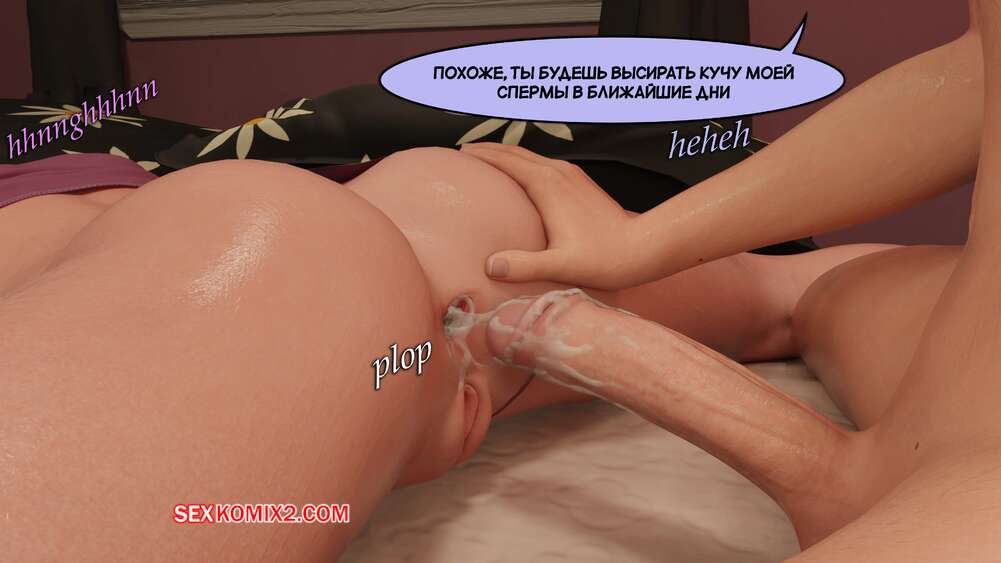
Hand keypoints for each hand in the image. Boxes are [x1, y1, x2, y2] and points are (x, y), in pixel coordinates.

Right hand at [460, 143, 639, 289]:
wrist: (642, 247)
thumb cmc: (603, 259)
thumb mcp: (561, 266)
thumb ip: (525, 266)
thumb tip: (490, 265)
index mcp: (547, 185)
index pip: (505, 161)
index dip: (481, 156)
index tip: (457, 154)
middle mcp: (558, 172)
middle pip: (515, 152)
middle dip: (488, 150)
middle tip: (461, 152)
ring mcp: (570, 174)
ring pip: (529, 155)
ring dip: (505, 154)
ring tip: (484, 159)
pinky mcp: (579, 181)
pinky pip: (542, 163)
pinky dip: (523, 162)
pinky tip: (519, 175)